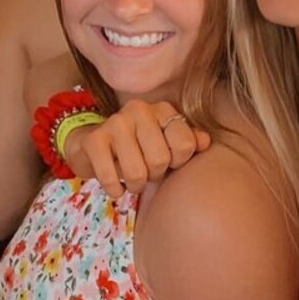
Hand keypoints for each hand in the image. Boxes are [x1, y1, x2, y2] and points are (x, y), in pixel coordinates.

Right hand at [63, 100, 209, 197]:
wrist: (93, 146)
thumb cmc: (138, 148)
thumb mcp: (166, 144)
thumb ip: (189, 142)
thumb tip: (205, 141)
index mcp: (162, 110)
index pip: (186, 145)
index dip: (178, 162)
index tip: (168, 161)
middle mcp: (139, 110)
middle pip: (161, 160)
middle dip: (154, 175)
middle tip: (146, 170)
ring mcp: (114, 122)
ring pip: (137, 173)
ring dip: (135, 185)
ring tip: (132, 177)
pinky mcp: (93, 141)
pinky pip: (111, 178)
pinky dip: (115, 189)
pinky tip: (115, 184)